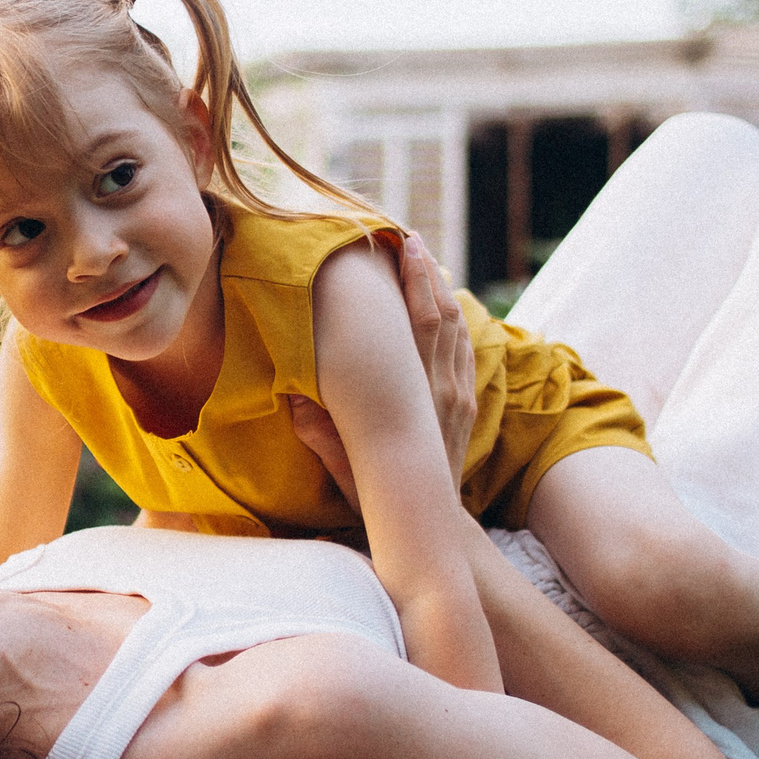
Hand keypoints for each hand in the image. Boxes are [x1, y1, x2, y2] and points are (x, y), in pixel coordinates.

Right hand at [292, 232, 474, 512]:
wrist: (432, 517)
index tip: (403, 247)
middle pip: (443, 314)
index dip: (415, 280)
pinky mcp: (467, 405)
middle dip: (428, 273)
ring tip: (424, 263)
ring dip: (442, 292)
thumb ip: (318, 432)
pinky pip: (465, 352)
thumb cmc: (379, 489)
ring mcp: (460, 395)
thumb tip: (290, 399)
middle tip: (409, 241)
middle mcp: (443, 386)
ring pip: (458, 330)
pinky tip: (443, 306)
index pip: (422, 320)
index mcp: (416, 390)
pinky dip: (456, 322)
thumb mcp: (343, 463)